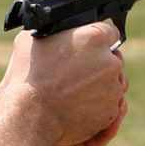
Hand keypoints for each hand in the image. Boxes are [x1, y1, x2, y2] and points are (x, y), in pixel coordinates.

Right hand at [0, 22, 125, 145]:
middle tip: (80, 72)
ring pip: (115, 83)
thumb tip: (57, 28)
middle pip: (114, 58)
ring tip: (78, 91)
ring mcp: (113, 88)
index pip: (109, 32)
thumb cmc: (29, 77)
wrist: (31, 116)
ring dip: (102, 85)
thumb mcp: (32, 40)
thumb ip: (54, 31)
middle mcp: (109, 62)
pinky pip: (110, 105)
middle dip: (101, 63)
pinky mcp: (111, 111)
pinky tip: (80, 106)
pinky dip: (98, 106)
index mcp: (94, 38)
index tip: (91, 46)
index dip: (98, 39)